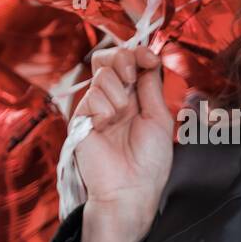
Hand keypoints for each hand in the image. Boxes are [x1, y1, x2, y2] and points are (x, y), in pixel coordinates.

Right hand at [72, 43, 173, 231]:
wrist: (132, 188)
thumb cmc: (149, 161)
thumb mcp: (159, 118)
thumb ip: (151, 87)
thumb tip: (148, 60)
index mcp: (135, 98)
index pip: (130, 62)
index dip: (139, 53)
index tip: (150, 58)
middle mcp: (114, 100)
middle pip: (108, 59)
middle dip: (123, 59)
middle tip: (131, 77)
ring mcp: (96, 108)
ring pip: (102, 75)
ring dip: (118, 93)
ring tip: (121, 117)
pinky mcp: (81, 119)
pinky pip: (92, 96)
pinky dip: (105, 109)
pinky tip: (107, 126)